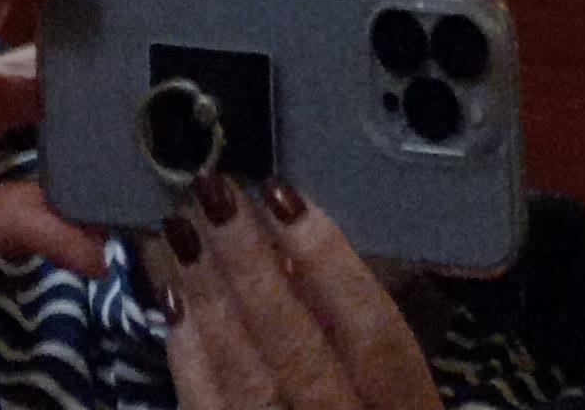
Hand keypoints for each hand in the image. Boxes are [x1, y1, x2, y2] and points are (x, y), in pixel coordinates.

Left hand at [157, 178, 444, 409]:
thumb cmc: (359, 396)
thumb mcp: (380, 366)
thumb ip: (346, 315)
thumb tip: (287, 233)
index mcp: (408, 406)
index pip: (376, 335)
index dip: (329, 262)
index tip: (282, 196)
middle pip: (303, 355)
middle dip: (254, 269)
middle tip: (215, 196)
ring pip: (251, 385)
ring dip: (213, 302)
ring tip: (184, 232)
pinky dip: (192, 356)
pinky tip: (176, 300)